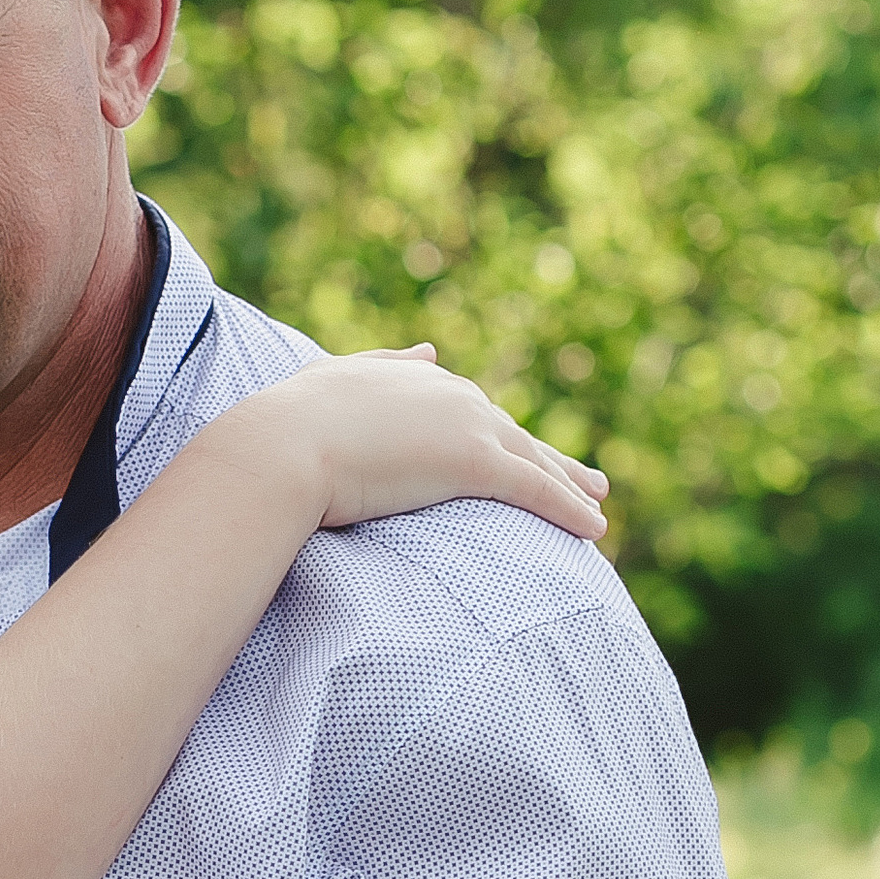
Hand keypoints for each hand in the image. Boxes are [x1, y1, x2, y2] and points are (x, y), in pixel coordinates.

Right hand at [261, 346, 608, 540]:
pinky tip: (594, 528)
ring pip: (533, 460)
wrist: (282, 445)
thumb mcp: (336, 380)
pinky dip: (569, 508)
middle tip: (587, 478)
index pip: (473, 411)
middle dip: (552, 457)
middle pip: (515, 434)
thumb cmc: (290, 422)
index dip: (501, 434)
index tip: (521, 450)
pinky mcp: (474, 461)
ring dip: (571, 482)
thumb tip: (430, 350)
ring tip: (597, 501)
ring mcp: (467, 425)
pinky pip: (535, 490)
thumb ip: (386, 364)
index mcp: (420, 380)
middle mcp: (453, 395)